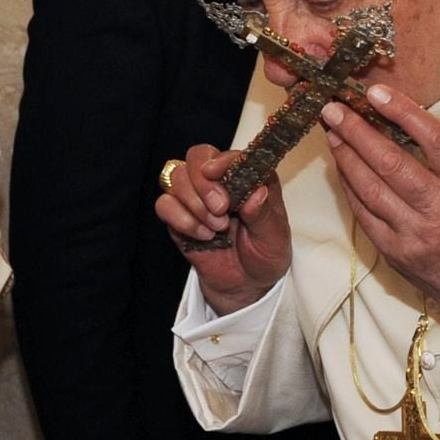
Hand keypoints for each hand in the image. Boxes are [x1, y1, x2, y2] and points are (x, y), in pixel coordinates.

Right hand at [154, 145, 290, 312]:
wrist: (246, 285)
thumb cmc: (264, 255)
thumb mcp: (274, 238)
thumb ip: (264, 215)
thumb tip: (256, 194)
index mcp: (249, 176)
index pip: (229, 153)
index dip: (220, 160)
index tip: (215, 173)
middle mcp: (221, 181)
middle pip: (196, 157)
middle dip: (203, 183)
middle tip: (221, 209)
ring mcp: (196, 198)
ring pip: (176, 177)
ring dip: (194, 203)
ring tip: (216, 228)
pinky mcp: (179, 217)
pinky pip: (165, 205)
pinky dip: (180, 219)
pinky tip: (202, 235)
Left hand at [319, 84, 439, 346]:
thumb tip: (405, 117)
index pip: (435, 139)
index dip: (403, 112)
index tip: (376, 92)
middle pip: (391, 162)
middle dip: (357, 131)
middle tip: (334, 108)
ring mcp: (415, 234)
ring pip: (370, 187)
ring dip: (346, 156)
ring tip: (332, 131)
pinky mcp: (394, 252)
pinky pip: (363, 213)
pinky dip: (349, 186)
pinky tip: (342, 166)